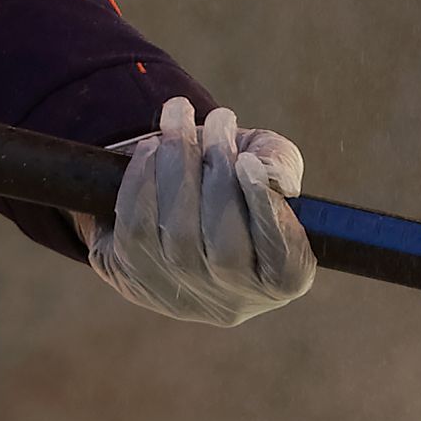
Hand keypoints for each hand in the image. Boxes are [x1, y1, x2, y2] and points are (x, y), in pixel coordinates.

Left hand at [87, 94, 312, 325]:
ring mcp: (181, 296)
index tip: (247, 161)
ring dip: (177, 167)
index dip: (266, 213)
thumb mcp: (263, 160)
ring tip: (178, 120)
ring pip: (179, 236)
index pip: (285, 261)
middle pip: (226, 248)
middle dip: (217, 176)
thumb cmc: (231, 178)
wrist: (170, 192)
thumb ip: (278, 160)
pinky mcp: (135, 280)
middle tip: (218, 120)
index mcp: (281, 279)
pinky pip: (137, 231)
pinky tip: (151, 149)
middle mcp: (233, 300)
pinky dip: (142, 182)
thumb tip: (270, 173)